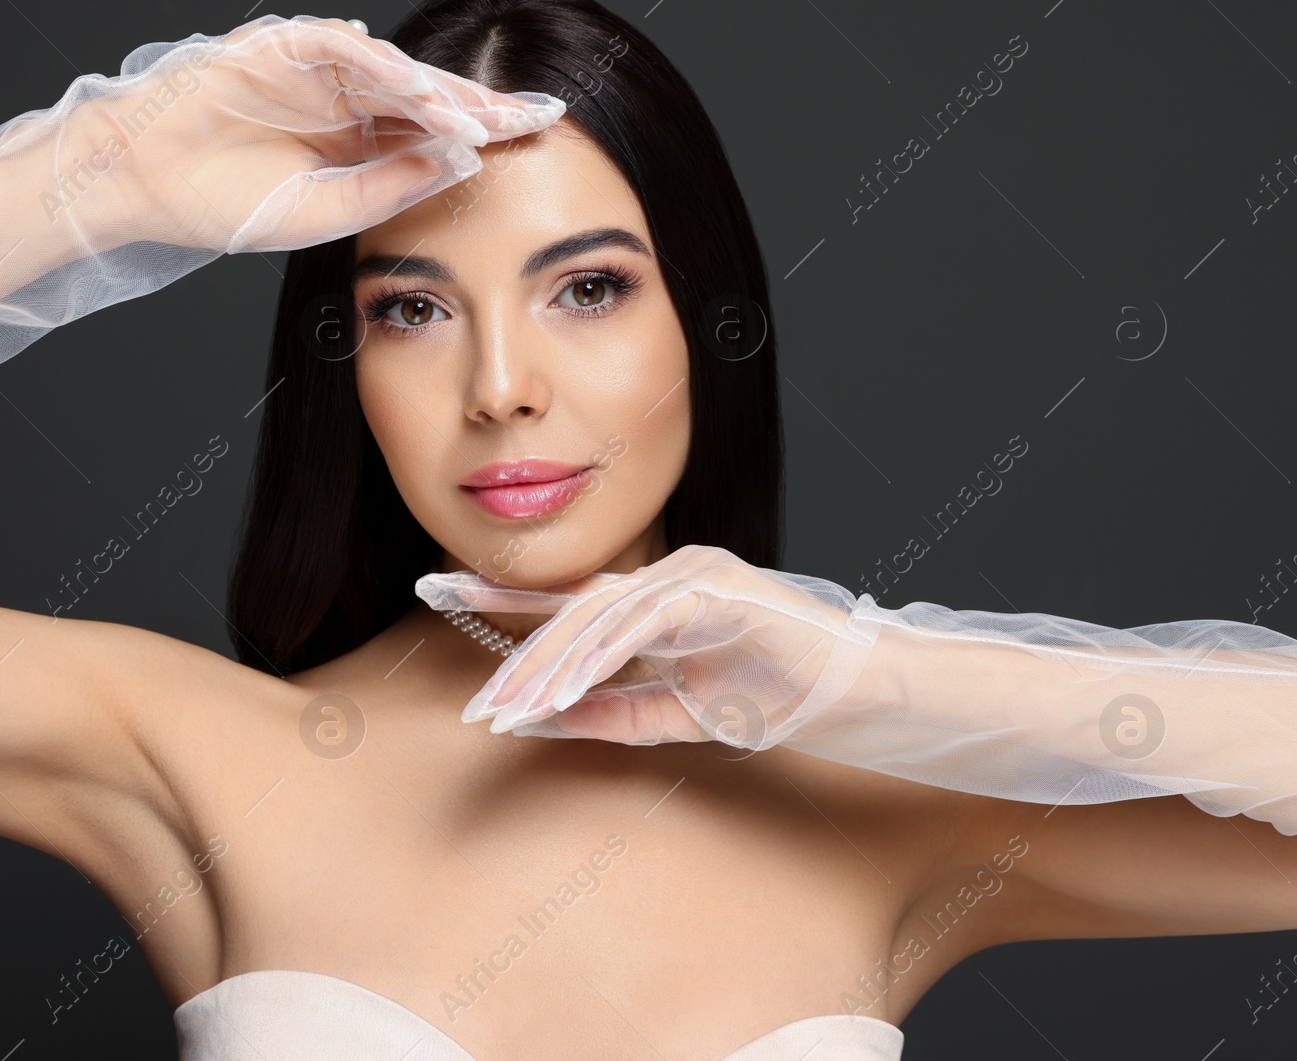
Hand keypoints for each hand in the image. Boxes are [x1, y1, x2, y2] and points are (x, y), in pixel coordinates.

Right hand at [52, 14, 563, 251]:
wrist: (142, 185)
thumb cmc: (224, 204)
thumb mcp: (327, 211)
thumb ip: (393, 185)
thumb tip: (464, 160)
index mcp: (358, 143)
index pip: (434, 133)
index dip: (487, 134)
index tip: (543, 141)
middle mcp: (345, 101)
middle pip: (428, 95)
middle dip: (483, 105)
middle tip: (541, 114)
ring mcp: (314, 72)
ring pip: (392, 70)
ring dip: (438, 93)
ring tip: (481, 120)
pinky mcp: (279, 47)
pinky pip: (341, 48)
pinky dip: (380, 66)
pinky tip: (416, 92)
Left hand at [414, 545, 882, 746]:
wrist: (859, 696)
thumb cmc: (779, 694)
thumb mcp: (679, 712)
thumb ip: (615, 711)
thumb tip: (545, 720)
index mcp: (657, 600)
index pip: (569, 600)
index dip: (502, 596)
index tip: (437, 592)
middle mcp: (668, 577)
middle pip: (573, 612)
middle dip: (516, 651)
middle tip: (474, 698)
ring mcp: (693, 576)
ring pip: (599, 618)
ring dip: (550, 668)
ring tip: (508, 708)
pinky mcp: (717, 590)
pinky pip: (640, 624)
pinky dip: (597, 658)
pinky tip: (562, 689)